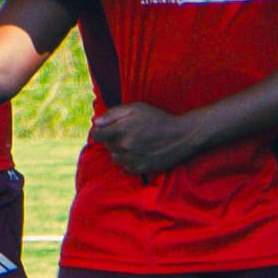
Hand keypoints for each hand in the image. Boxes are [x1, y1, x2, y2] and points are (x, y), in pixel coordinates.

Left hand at [90, 101, 204, 177]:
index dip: (100, 130)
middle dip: (112, 138)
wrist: (181, 136)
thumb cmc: (158, 118)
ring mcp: (131, 159)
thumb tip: (96, 122)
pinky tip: (139, 152)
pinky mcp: (140, 169)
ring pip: (115, 157)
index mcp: (121, 130)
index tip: (106, 128)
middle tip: (127, 132)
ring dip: (119, 150)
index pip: (97, 135)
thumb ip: (113, 114)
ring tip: (133, 142)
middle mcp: (124, 147)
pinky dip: (128, 160)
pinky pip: (125, 166)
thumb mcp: (136, 108)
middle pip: (106, 145)